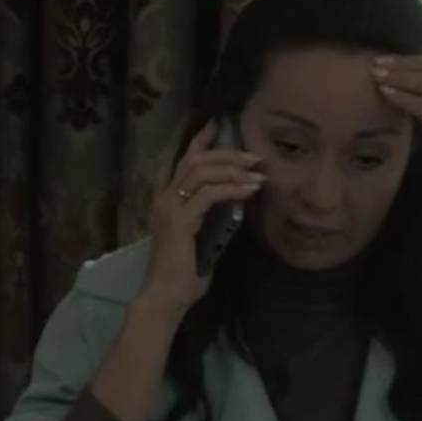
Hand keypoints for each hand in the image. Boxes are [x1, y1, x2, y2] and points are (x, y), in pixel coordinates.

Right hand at [139, 119, 265, 314]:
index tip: (221, 125)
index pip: (184, 160)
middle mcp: (164, 197)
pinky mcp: (181, 220)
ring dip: (233, 168)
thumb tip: (234, 202)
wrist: (166, 296)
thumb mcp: (201, 237)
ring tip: (257, 172)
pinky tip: (250, 190)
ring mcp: (170, 207)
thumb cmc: (184, 273)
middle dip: (227, 153)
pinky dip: (232, 189)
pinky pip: (210, 194)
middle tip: (254, 157)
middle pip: (196, 159)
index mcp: (167, 199)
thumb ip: (211, 217)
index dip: (202, 139)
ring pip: (202, 171)